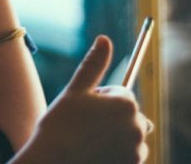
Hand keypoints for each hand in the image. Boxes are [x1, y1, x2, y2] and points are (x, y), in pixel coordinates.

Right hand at [15, 36, 150, 163]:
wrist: (53, 163)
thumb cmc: (60, 126)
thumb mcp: (75, 91)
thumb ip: (94, 64)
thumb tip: (104, 38)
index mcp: (125, 104)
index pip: (121, 93)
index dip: (101, 99)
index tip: (84, 110)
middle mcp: (137, 127)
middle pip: (129, 114)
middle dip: (111, 117)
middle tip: (84, 127)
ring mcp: (137, 150)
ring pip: (130, 135)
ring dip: (116, 136)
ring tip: (89, 142)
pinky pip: (130, 154)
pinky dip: (117, 153)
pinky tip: (96, 154)